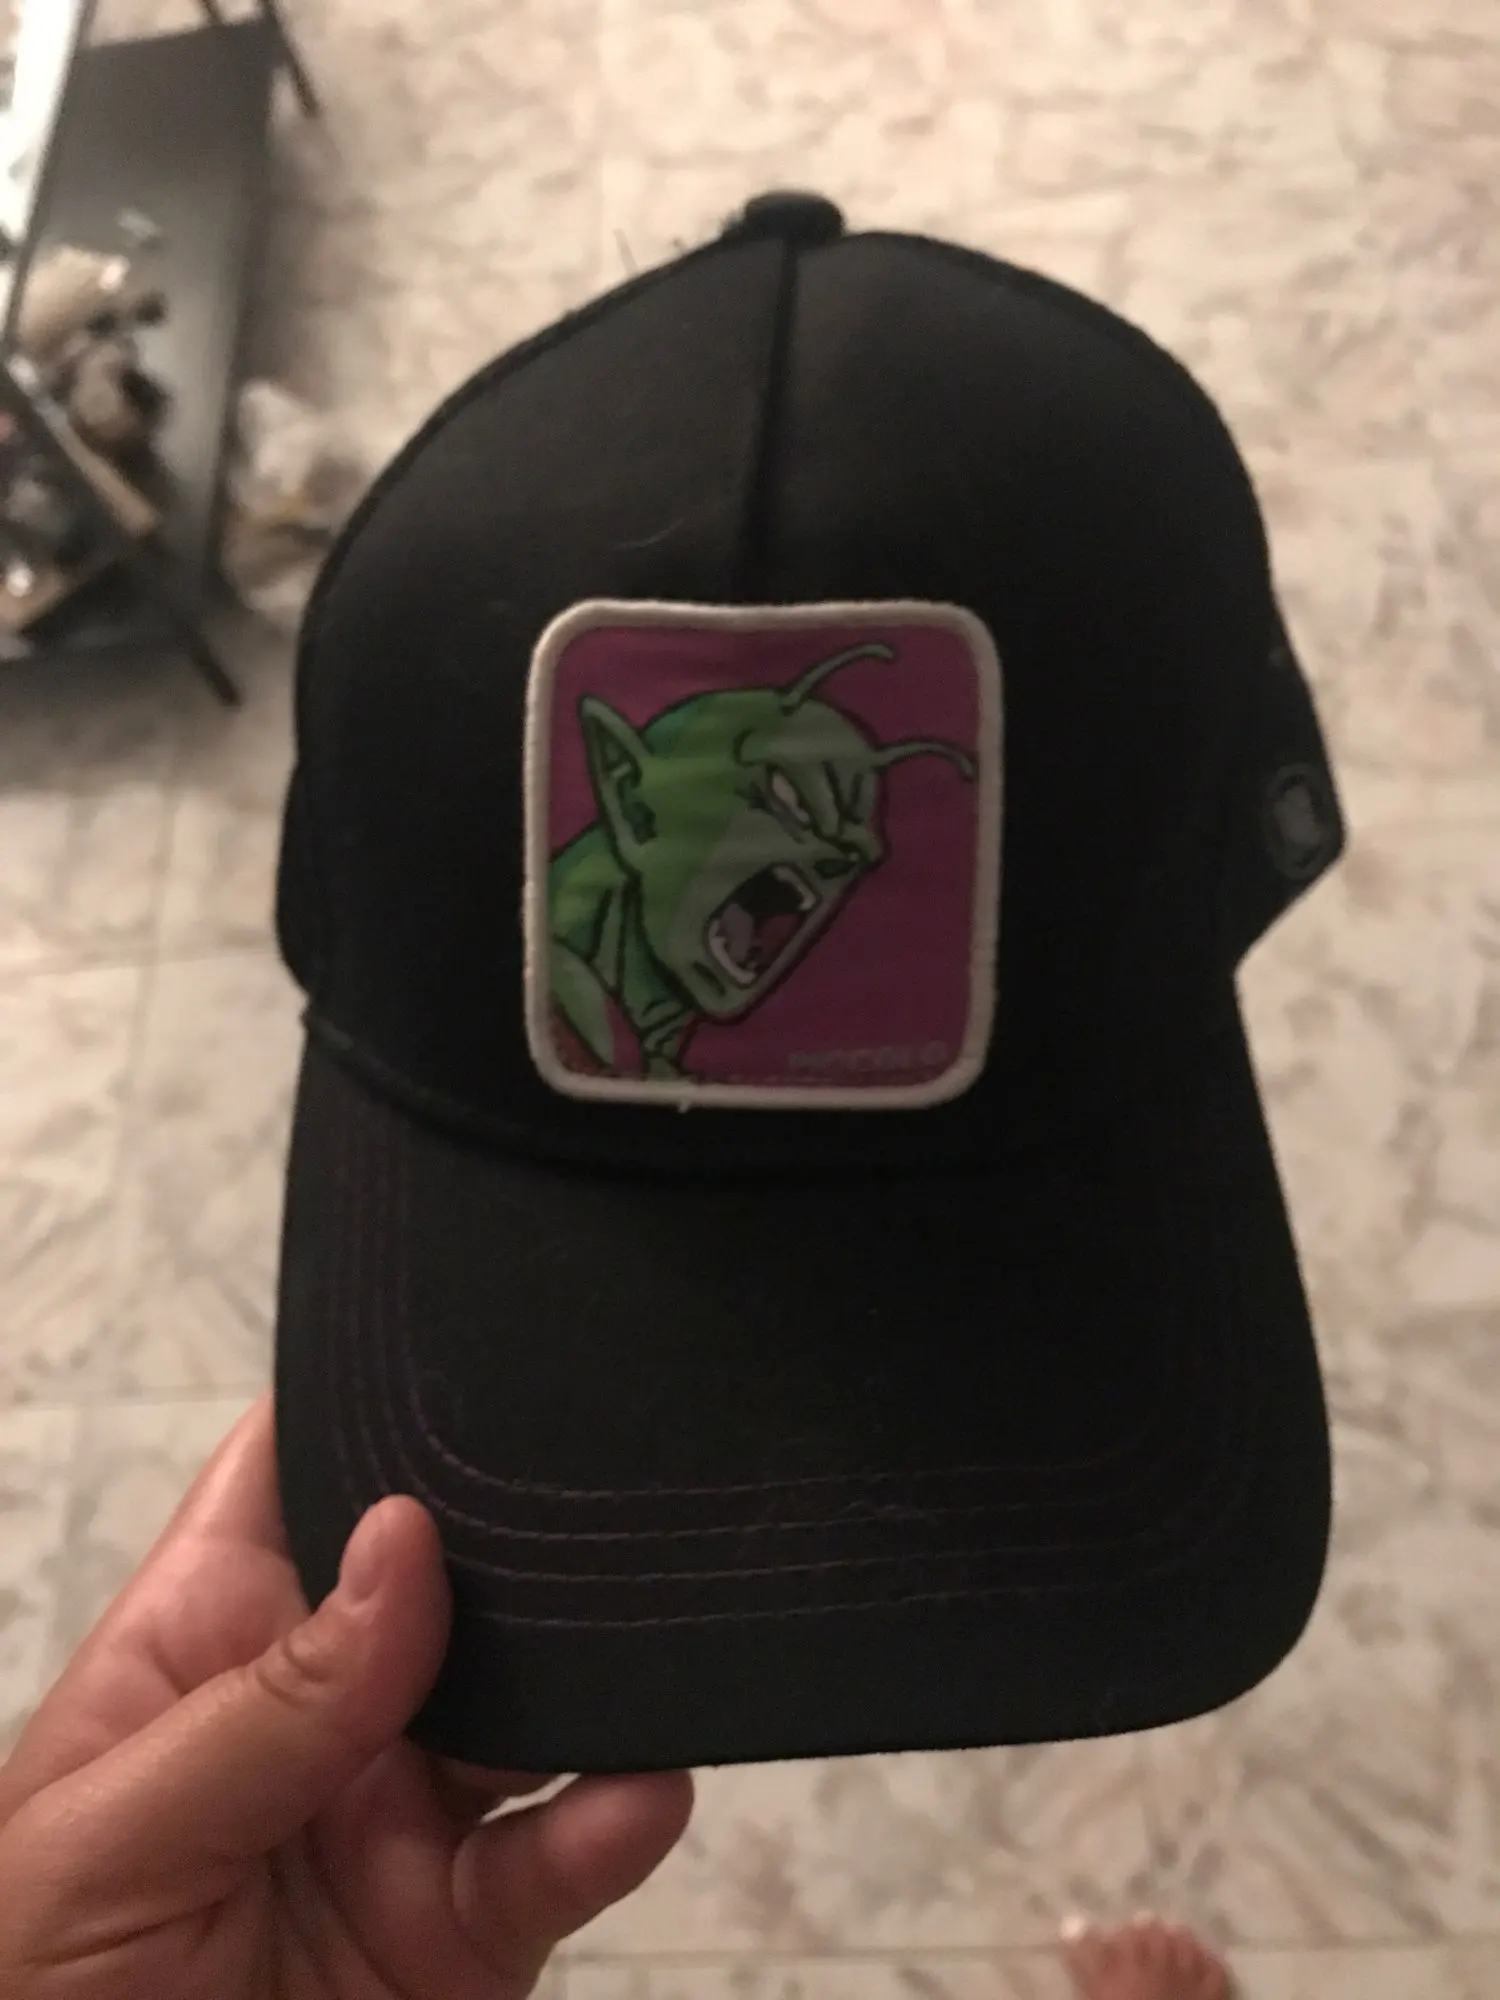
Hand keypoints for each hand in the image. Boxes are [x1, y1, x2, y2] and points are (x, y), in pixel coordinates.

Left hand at [0, 1397, 691, 1998]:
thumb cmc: (33, 1994)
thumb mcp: (101, 1841)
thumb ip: (258, 1708)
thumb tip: (402, 1542)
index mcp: (207, 1643)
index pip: (295, 1477)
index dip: (371, 1404)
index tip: (469, 1352)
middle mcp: (325, 1712)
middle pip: (446, 1575)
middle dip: (517, 1530)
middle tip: (595, 1495)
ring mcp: (404, 1813)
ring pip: (530, 1704)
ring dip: (590, 1668)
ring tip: (641, 1634)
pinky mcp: (469, 1927)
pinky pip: (559, 1858)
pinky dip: (613, 1821)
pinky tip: (641, 1788)